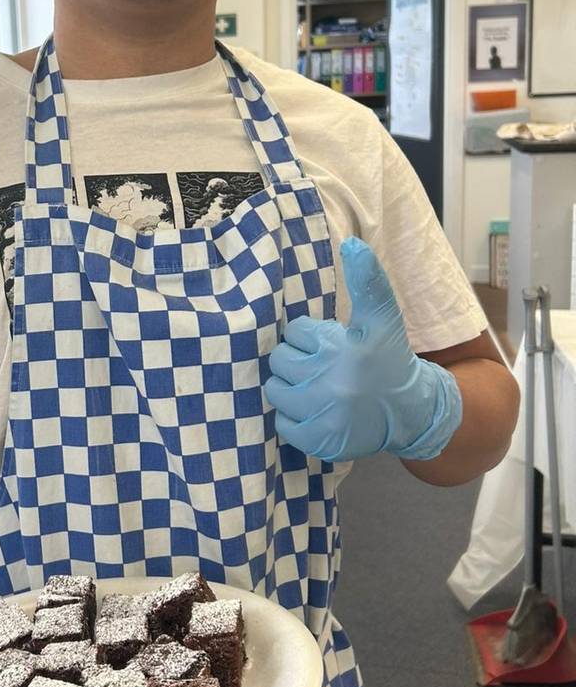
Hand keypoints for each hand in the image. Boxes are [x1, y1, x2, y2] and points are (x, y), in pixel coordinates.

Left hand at [263, 237, 461, 461]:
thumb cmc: (389, 359)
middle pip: (281, 359)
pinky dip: (294, 416)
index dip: (310, 336)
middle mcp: (331, 384)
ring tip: (316, 387)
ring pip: (275, 389)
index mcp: (344, 349)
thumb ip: (368, 281)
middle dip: (297, 360)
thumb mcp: (383, 317)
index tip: (330, 344)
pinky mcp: (318, 442)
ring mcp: (323, 416)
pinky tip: (317, 410)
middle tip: (322, 366)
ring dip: (290, 386)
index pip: (295, 331)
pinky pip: (282, 422)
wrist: (412, 413)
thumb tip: (351, 244)